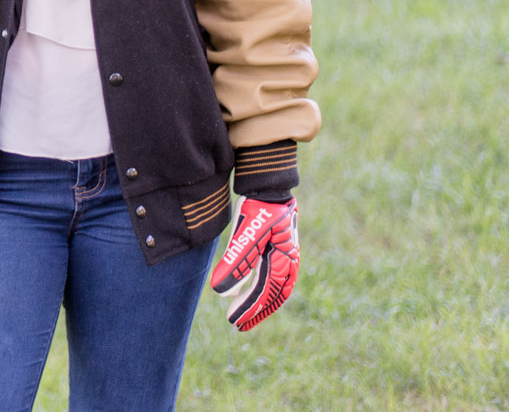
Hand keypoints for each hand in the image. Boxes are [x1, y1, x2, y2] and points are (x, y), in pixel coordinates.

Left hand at [209, 196, 299, 330]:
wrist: (268, 183)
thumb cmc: (257, 207)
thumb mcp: (245, 235)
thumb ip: (235, 263)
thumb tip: (220, 293)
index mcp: (283, 260)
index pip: (265, 292)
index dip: (249, 309)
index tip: (233, 321)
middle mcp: (289, 261)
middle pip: (274, 295)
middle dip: (256, 311)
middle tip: (237, 325)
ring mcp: (287, 255)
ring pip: (276, 288)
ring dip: (260, 303)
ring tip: (243, 315)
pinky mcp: (280, 248)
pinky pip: (274, 276)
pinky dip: (263, 288)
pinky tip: (248, 292)